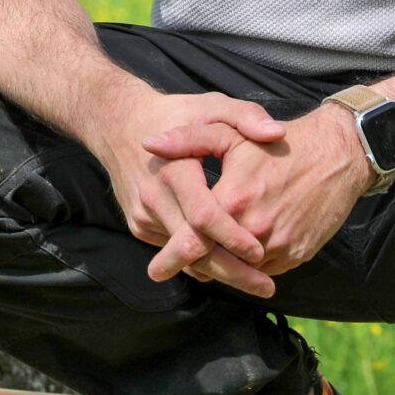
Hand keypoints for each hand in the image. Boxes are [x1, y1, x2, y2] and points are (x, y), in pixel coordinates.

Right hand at [95, 91, 286, 296]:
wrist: (118, 125)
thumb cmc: (174, 114)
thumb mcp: (211, 105)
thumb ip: (246, 116)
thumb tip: (277, 133)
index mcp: (173, 169)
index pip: (203, 215)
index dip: (232, 237)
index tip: (259, 252)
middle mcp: (154, 197)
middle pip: (194, 248)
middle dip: (231, 272)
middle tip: (266, 288)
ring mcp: (143, 216)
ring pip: (184, 256)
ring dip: (219, 272)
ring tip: (256, 283)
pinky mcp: (139, 226)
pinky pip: (174, 251)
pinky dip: (201, 262)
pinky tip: (228, 266)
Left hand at [143, 101, 373, 278]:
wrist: (337, 155)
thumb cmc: (279, 143)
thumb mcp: (230, 133)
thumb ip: (186, 140)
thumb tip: (148, 144)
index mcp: (233, 201)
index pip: (193, 239)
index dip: (172, 256)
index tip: (156, 269)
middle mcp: (255, 230)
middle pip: (214, 262)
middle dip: (190, 268)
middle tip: (167, 271)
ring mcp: (279, 246)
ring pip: (238, 271)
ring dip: (219, 269)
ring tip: (199, 262)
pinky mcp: (298, 255)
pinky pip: (263, 272)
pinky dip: (246, 268)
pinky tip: (233, 257)